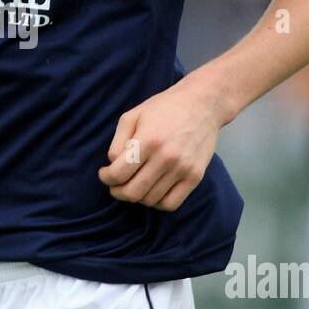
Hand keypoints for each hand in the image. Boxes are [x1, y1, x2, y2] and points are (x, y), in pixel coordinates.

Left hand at [97, 77, 224, 211]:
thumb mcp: (133, 115)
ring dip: (136, 197)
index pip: (118, 174)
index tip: (105, 173)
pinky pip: (171, 204)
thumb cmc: (164, 108)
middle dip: (117, 192)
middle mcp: (166, 157)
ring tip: (134, 184)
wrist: (203, 104)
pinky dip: (157, 203)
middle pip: (132, 192)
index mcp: (148, 140)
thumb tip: (112, 165)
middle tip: (115, 185)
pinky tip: (152, 191)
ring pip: (150, 200)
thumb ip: (118, 142)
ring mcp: (183, 169)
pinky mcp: (195, 177)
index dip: (106, 178)